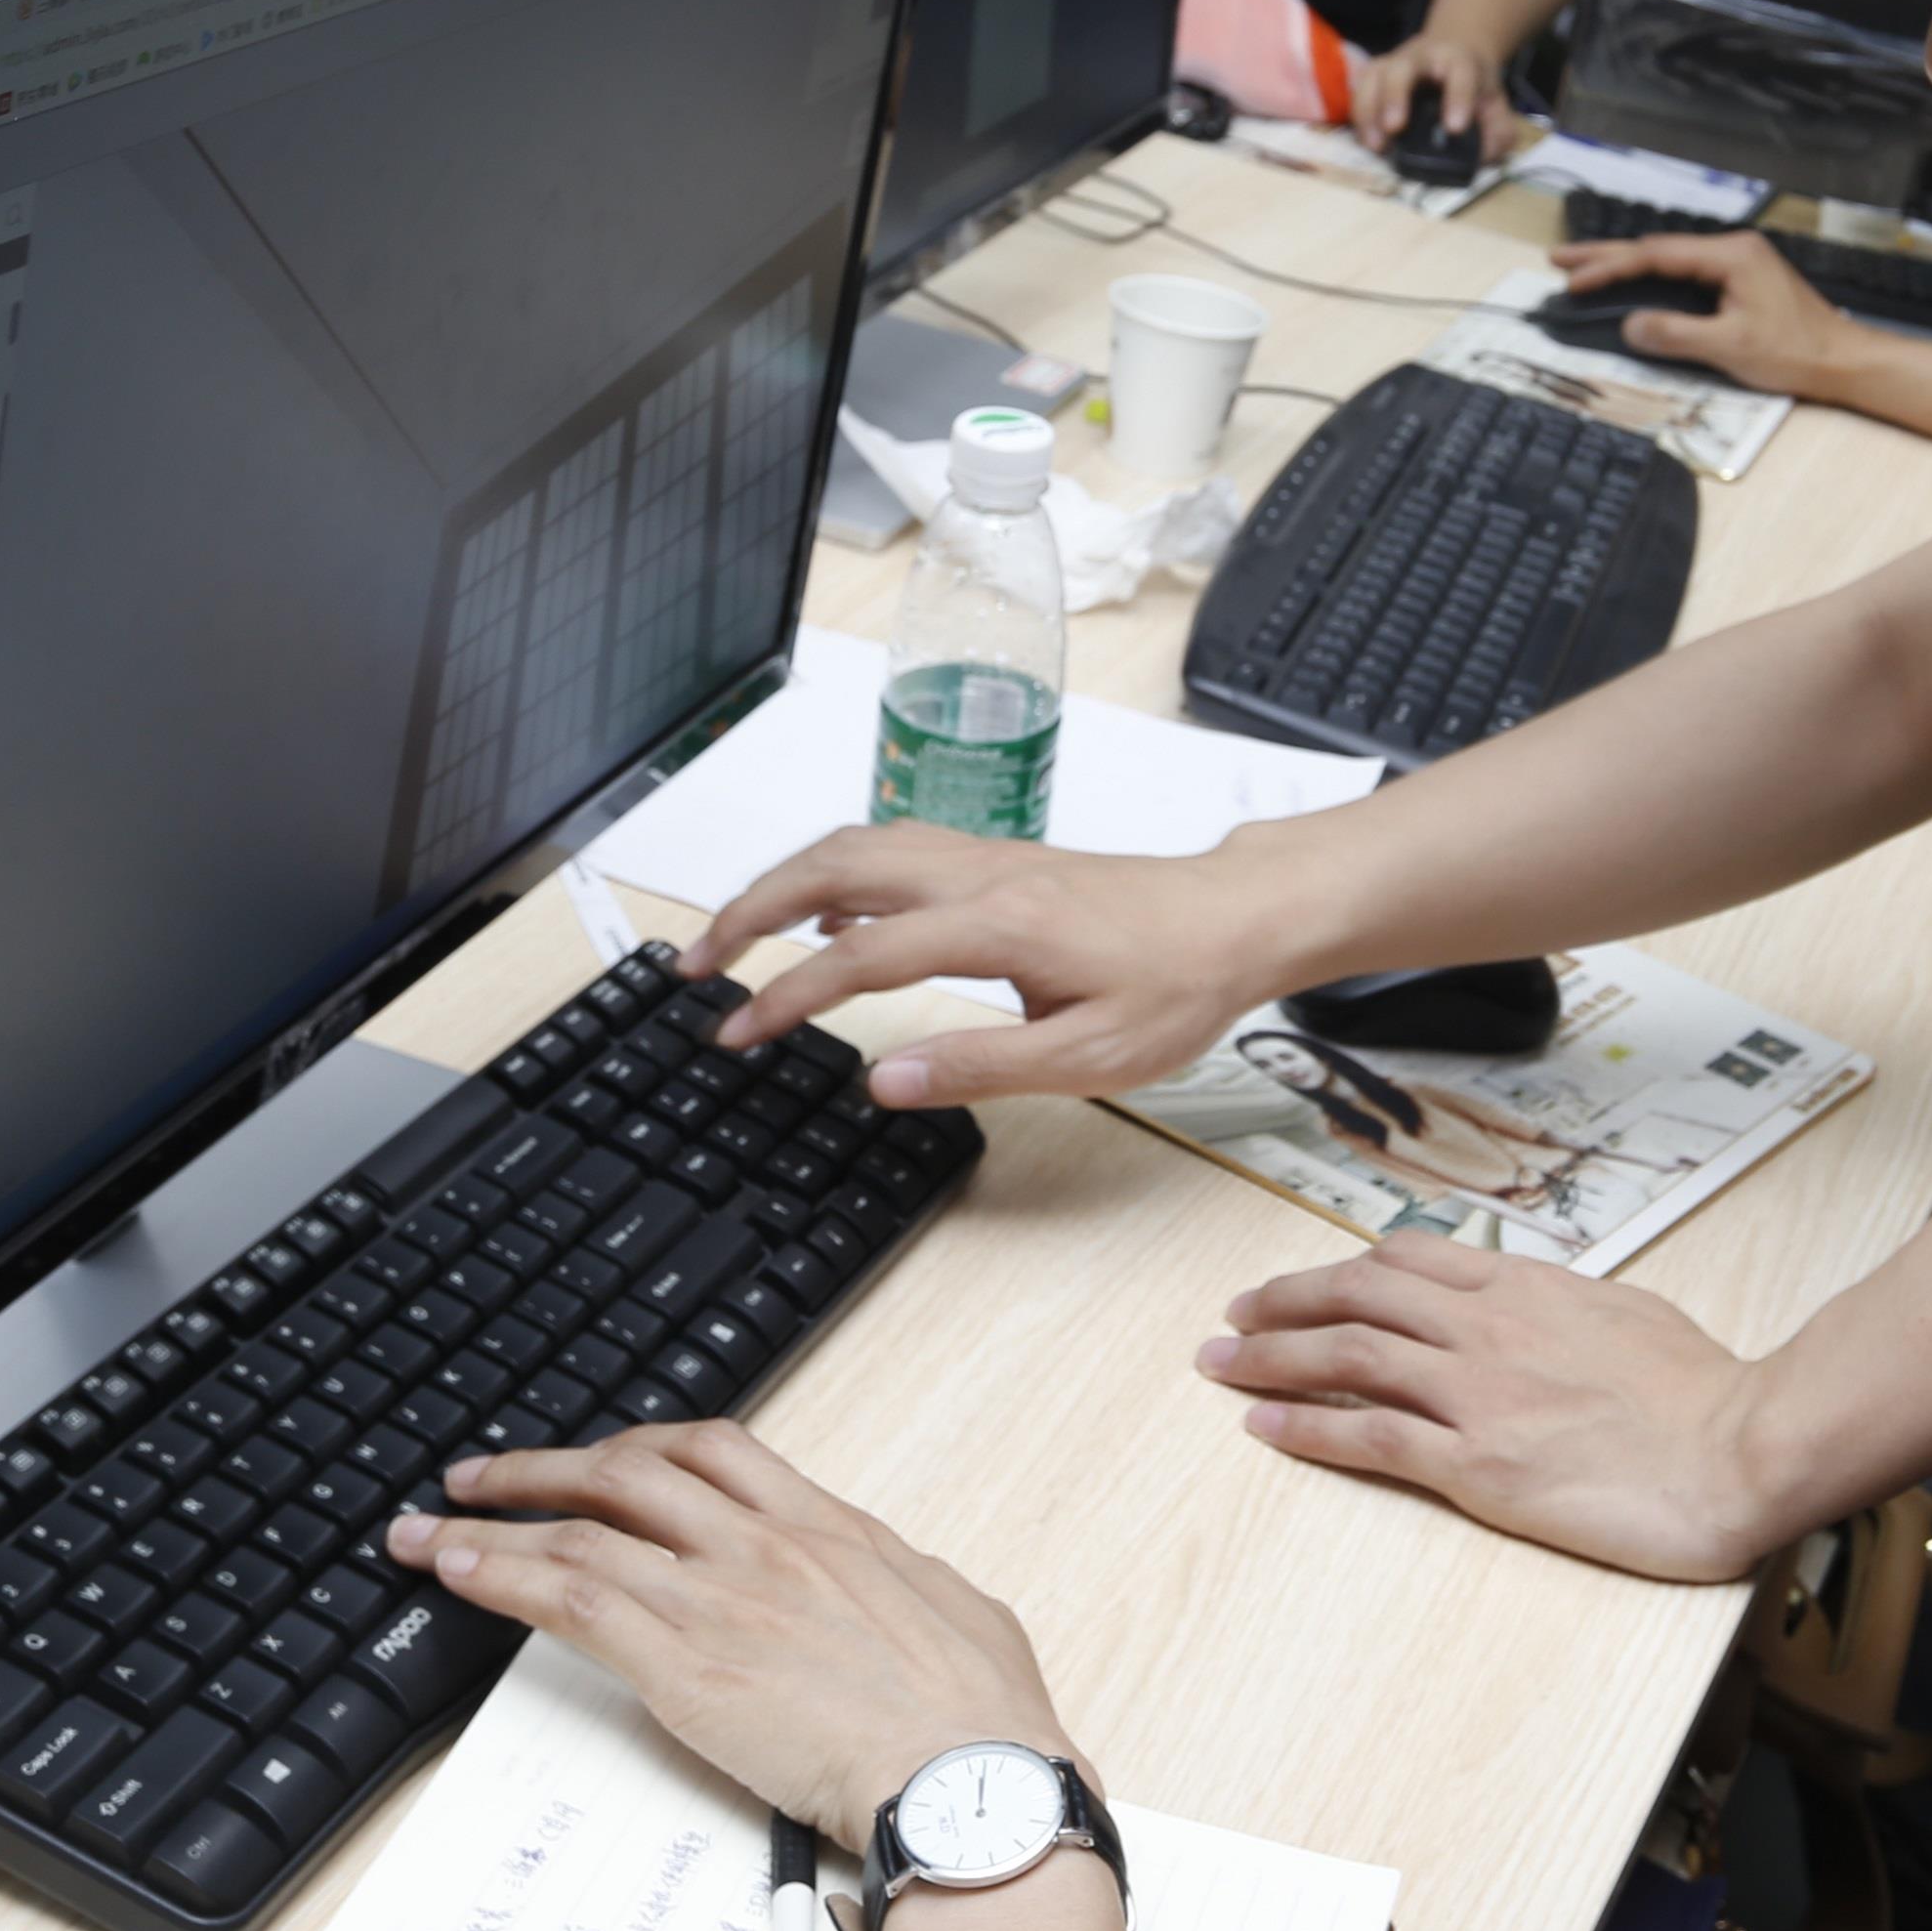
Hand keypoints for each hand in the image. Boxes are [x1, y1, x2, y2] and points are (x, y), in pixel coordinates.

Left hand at [388, 1426, 1076, 1841]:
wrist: (970, 1777)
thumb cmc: (980, 1716)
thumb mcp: (955, 1611)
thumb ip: (906, 1581)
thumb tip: (896, 1577)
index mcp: (832, 1527)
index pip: (715, 1451)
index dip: (641, 1446)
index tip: (602, 1457)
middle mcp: (766, 1545)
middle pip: (630, 1470)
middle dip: (547, 1466)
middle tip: (488, 1474)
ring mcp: (723, 1599)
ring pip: (582, 1529)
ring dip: (496, 1520)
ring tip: (434, 1525)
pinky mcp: (686, 1667)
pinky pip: (572, 1601)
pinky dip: (503, 1576)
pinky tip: (459, 1571)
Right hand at [694, 820, 1331, 1104]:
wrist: (1238, 917)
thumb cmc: (1179, 983)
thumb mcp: (1089, 1053)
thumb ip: (980, 1067)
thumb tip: (885, 1084)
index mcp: (993, 925)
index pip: (856, 956)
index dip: (784, 998)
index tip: (733, 1034)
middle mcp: (977, 875)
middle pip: (830, 869)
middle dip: (746, 911)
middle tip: (692, 966)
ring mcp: (985, 858)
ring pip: (856, 846)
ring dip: (782, 883)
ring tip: (732, 936)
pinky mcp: (998, 861)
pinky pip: (892, 849)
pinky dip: (834, 872)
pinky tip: (824, 916)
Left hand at [1197, 1232, 1795, 1579]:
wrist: (1738, 1448)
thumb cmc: (1702, 1392)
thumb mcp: (1628, 1315)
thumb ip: (1565, 1308)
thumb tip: (1535, 1303)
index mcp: (1527, 1288)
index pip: (1409, 1262)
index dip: (1342, 1270)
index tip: (1304, 1284)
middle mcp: (1488, 1329)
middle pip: (1359, 1295)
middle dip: (1284, 1302)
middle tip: (1234, 1316)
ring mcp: (1478, 1394)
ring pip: (1348, 1356)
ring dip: (1272, 1358)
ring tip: (1220, 1364)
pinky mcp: (1478, 1465)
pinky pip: (1370, 1437)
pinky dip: (1307, 1428)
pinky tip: (1264, 1428)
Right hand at [1348, 33, 1523, 155]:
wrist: (1450, 54)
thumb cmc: (1471, 84)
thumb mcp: (1495, 103)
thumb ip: (1498, 130)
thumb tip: (1485, 155)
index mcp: (1457, 60)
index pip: (1460, 73)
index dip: (1457, 98)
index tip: (1455, 128)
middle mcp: (1420, 56)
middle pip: (1402, 69)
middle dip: (1396, 97)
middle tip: (1395, 127)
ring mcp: (1392, 63)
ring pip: (1373, 78)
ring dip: (1369, 112)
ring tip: (1378, 145)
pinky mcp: (1374, 74)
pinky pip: (1359, 90)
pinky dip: (1360, 116)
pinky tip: (1368, 141)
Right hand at [1546, 230, 1877, 401]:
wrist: (1843, 361)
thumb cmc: (1798, 352)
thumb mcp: (1730, 347)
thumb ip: (1676, 334)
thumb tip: (1631, 326)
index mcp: (1731, 255)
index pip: (1657, 255)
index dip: (1610, 267)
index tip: (1574, 278)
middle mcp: (1733, 250)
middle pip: (1658, 250)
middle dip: (1607, 257)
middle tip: (1561, 260)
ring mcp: (1737, 264)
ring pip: (1669, 262)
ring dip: (1627, 267)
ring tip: (1584, 271)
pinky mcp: (1740, 282)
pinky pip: (1685, 276)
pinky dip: (1653, 281)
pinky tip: (1632, 286)